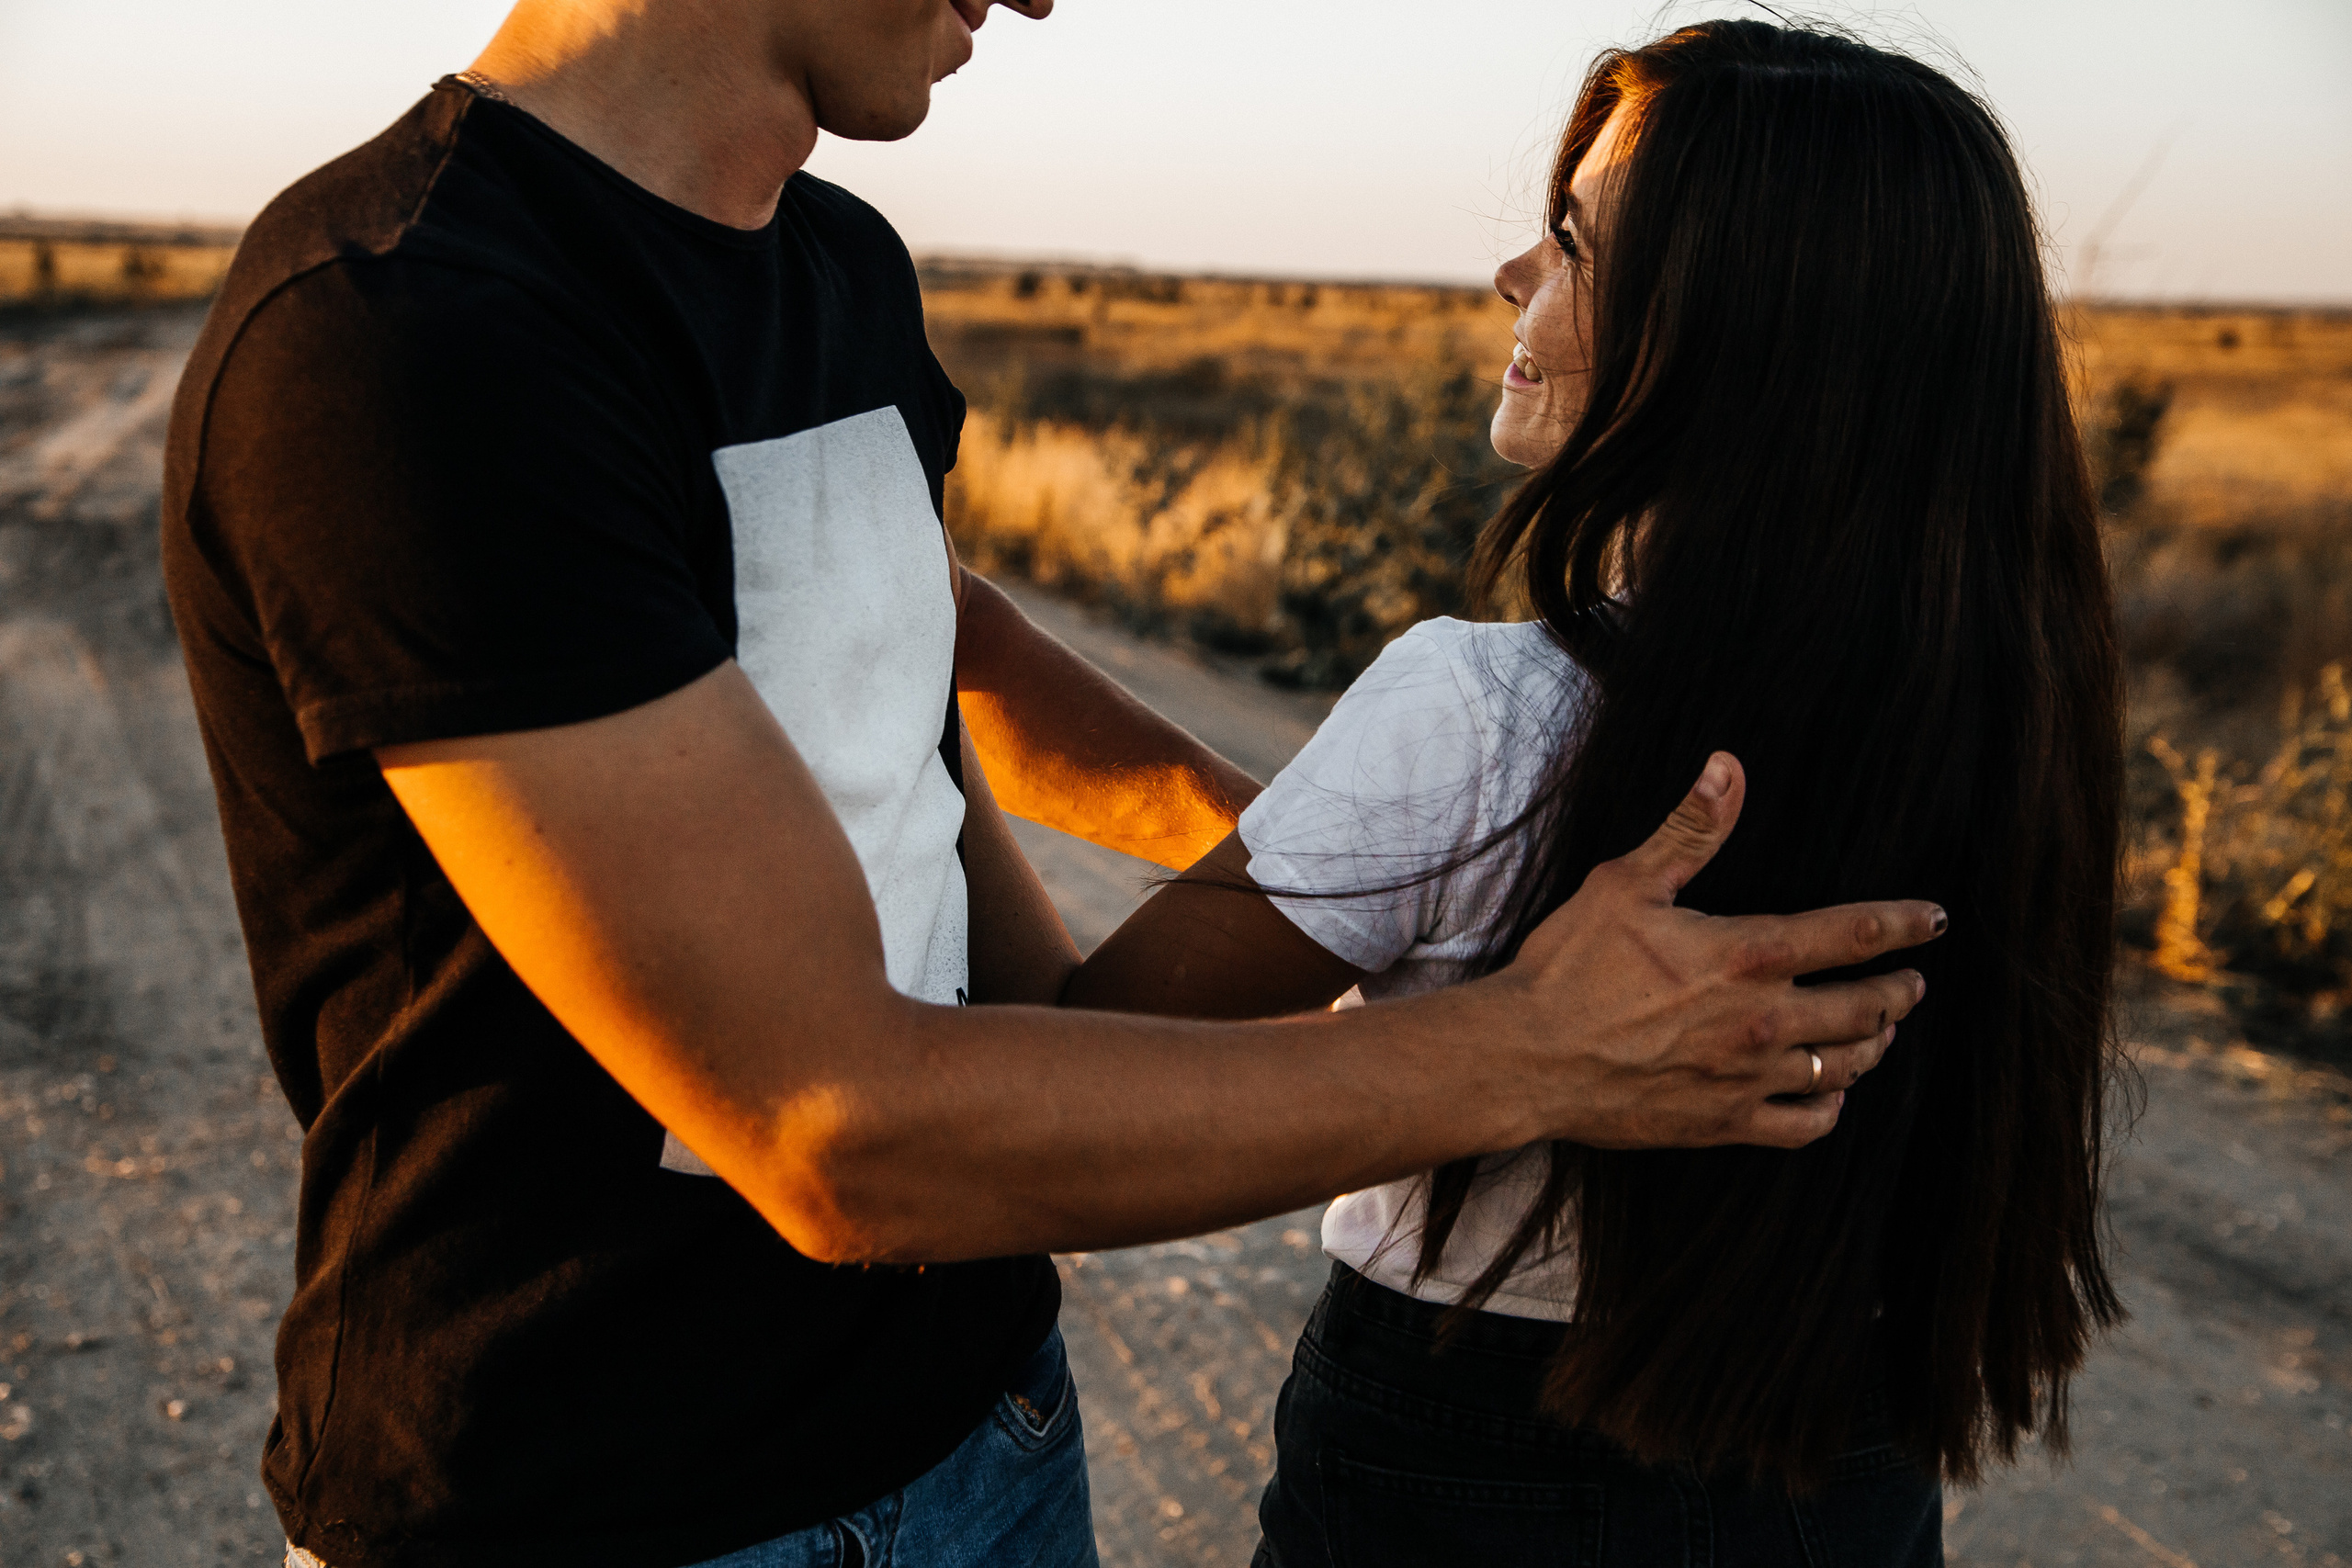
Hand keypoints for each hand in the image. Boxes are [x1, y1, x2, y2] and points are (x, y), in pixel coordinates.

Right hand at [1504, 753, 1938, 1149]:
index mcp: (1747, 955)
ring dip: (1874, 1045)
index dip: (1904, 923)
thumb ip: (1690, 829)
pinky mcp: (1724, 1123)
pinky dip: (1831, 1107)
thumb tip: (1728, 766)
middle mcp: (1763, 1020)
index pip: (1854, 933)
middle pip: (1868, 1008)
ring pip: (1846, 1067)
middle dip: (1900, 993)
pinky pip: (1806, 1124)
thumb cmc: (1570, 966)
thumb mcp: (1626, 883)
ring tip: (1881, 1032)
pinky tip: (1831, 1094)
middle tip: (1912, 983)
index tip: (1933, 920)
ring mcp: (1748, 1078)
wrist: (1526, 1058)